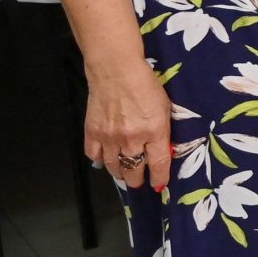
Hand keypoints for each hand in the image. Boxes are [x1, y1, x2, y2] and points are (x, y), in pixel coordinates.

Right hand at [85, 63, 172, 191]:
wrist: (116, 71)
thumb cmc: (146, 85)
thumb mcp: (164, 108)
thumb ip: (163, 131)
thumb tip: (162, 151)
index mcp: (155, 132)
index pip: (159, 164)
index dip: (159, 178)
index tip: (159, 185)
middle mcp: (132, 139)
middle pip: (134, 170)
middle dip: (137, 179)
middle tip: (138, 181)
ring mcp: (110, 138)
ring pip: (114, 167)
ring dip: (120, 173)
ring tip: (124, 174)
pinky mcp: (92, 133)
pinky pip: (94, 156)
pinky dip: (100, 160)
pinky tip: (106, 159)